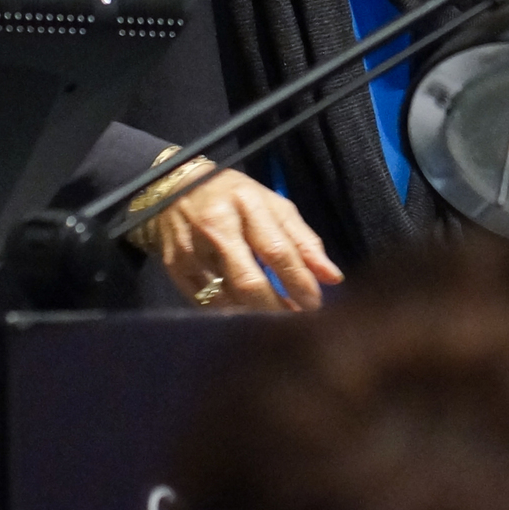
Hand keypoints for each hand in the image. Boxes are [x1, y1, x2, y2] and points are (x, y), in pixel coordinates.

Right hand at [140, 162, 341, 310]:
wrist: (175, 187)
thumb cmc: (235, 197)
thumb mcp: (273, 206)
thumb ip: (304, 240)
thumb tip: (333, 278)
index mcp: (247, 205)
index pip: (277, 251)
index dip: (298, 282)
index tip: (315, 304)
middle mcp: (217, 227)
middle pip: (249, 281)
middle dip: (277, 308)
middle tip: (296, 322)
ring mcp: (191, 250)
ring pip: (228, 297)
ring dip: (255, 313)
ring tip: (275, 318)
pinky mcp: (174, 268)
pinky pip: (206, 303)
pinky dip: (230, 312)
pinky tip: (245, 313)